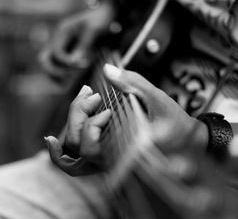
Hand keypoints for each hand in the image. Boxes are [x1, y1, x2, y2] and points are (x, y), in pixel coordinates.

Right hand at [38, 2, 115, 78]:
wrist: (103, 14)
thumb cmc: (99, 19)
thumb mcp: (93, 29)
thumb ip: (83, 44)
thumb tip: (74, 61)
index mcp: (62, 32)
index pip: (57, 53)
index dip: (69, 62)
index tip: (85, 64)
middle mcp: (56, 40)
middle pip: (43, 59)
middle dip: (55, 71)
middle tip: (71, 76)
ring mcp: (58, 47)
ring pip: (47, 66)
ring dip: (56, 76)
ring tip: (72, 80)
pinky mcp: (64, 53)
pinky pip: (56, 68)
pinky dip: (60, 77)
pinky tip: (72, 81)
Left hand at [46, 65, 208, 175]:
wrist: (186, 143)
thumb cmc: (174, 122)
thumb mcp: (157, 99)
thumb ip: (133, 84)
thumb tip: (106, 70)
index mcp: (124, 152)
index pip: (90, 146)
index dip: (89, 121)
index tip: (101, 100)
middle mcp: (111, 163)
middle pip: (77, 144)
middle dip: (78, 113)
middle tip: (92, 94)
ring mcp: (106, 165)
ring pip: (73, 155)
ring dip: (72, 122)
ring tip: (84, 99)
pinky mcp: (104, 162)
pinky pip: (76, 167)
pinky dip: (61, 157)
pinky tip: (51, 140)